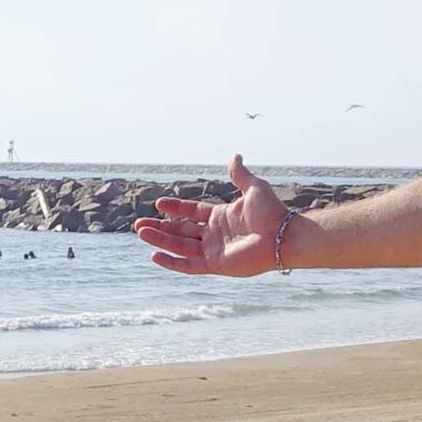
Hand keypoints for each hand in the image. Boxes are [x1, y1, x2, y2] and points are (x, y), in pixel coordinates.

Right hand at [137, 156, 288, 276]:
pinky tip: (155, 255)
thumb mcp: (253, 187)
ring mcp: (214, 250)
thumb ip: (239, 174)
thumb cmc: (271, 212)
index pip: (192, 212)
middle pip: (181, 231)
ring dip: (160, 240)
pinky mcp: (216, 265)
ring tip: (140, 232)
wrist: (283, 236)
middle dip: (160, 227)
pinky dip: (172, 262)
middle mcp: (215, 234)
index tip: (159, 203)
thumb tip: (235, 156)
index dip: (175, 208)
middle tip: (139, 224)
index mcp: (221, 217)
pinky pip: (189, 265)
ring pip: (180, 247)